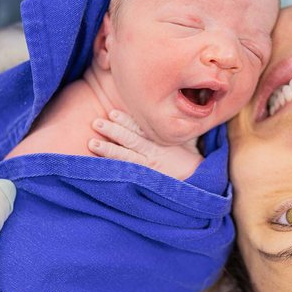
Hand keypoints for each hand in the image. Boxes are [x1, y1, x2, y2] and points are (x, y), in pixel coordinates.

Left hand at [88, 110, 202, 179]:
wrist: (199, 182)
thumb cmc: (191, 159)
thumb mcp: (186, 139)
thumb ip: (175, 127)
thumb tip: (175, 109)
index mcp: (162, 141)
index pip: (141, 129)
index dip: (126, 121)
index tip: (112, 113)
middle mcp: (154, 153)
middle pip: (131, 140)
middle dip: (113, 131)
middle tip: (96, 123)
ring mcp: (148, 168)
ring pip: (126, 158)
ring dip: (109, 150)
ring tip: (92, 143)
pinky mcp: (146, 180)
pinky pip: (128, 175)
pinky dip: (114, 171)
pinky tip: (100, 168)